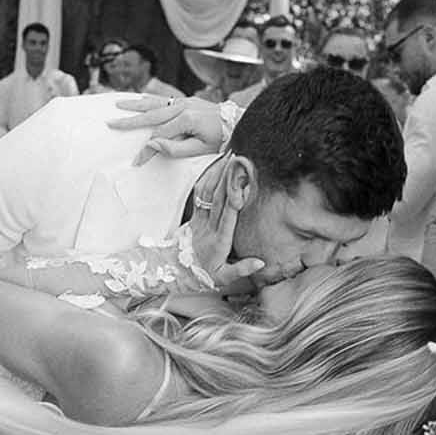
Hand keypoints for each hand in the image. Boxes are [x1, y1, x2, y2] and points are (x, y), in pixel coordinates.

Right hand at [109, 96, 225, 163]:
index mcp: (187, 119)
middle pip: (151, 115)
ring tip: (119, 104)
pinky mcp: (187, 101)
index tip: (136, 162)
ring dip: (136, 104)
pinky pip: (164, 99)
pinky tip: (140, 99)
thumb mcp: (201, 150)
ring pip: (155, 102)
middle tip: (111, 123)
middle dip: (129, 120)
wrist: (240, 123)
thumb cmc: (223, 140)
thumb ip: (176, 148)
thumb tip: (152, 144)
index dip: (146, 150)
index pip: (158, 136)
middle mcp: (184, 106)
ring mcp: (185, 101)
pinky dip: (150, 99)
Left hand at [188, 168, 302, 295]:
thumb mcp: (223, 278)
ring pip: (208, 192)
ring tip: (228, 156)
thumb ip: (242, 269)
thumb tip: (260, 262)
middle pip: (218, 197)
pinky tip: (214, 167)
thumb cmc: (202, 275)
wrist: (175, 272)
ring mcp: (200, 219)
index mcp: (220, 241)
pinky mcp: (194, 215)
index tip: (243, 179)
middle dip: (228, 175)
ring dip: (217, 172)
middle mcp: (209, 227)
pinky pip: (199, 194)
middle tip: (238, 157)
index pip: (228, 214)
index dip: (235, 194)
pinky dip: (207, 178)